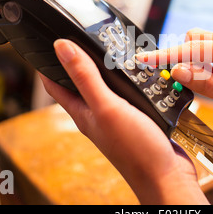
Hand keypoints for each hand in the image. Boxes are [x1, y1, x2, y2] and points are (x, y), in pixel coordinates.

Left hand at [40, 39, 208, 204]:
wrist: (166, 175)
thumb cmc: (135, 150)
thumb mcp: (106, 107)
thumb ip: (85, 77)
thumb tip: (62, 48)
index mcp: (83, 112)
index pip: (54, 84)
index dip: (47, 62)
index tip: (46, 41)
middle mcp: (98, 113)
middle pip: (81, 81)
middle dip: (80, 60)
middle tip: (83, 38)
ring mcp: (117, 115)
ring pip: (108, 85)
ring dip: (108, 67)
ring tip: (111, 48)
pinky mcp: (137, 116)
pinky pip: (129, 92)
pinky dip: (131, 78)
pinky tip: (139, 70)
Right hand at [136, 28, 212, 133]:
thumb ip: (206, 85)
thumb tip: (178, 71)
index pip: (196, 48)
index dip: (168, 55)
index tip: (145, 58)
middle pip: (194, 39)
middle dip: (178, 55)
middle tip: (170, 78)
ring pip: (197, 44)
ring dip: (186, 60)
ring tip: (188, 82)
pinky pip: (204, 54)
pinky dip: (194, 64)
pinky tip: (195, 78)